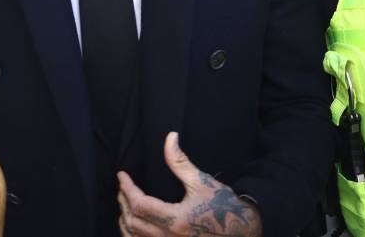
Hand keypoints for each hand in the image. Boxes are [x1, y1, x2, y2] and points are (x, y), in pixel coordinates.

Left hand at [117, 132, 261, 235]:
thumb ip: (180, 162)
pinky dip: (134, 235)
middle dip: (123, 203)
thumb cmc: (223, 206)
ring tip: (124, 206)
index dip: (127, 189)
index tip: (122, 176)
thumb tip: (170, 137)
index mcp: (176, 220)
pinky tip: (134, 226)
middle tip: (122, 188)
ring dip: (125, 222)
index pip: (139, 204)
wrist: (242, 230)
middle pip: (132, 223)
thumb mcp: (201, 182)